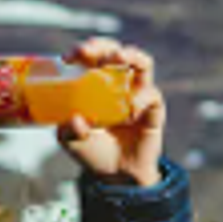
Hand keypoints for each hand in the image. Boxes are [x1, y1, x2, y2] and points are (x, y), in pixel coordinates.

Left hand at [57, 37, 165, 187]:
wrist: (117, 175)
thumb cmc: (93, 151)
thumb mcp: (72, 142)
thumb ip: (69, 130)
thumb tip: (74, 118)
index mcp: (97, 84)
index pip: (92, 58)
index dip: (83, 52)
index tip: (70, 56)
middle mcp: (119, 84)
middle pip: (116, 53)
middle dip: (104, 46)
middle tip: (90, 49)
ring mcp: (138, 94)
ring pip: (143, 64)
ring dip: (132, 55)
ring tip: (119, 57)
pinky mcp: (154, 109)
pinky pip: (152, 95)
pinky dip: (141, 98)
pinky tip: (130, 110)